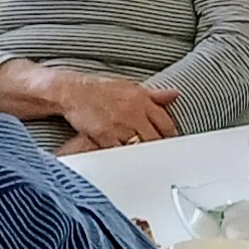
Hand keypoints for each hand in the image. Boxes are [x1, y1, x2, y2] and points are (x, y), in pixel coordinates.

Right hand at [47, 72, 183, 148]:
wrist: (73, 91)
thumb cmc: (100, 90)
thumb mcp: (131, 87)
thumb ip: (155, 94)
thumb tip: (175, 94)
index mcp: (142, 100)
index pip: (166, 123)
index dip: (171, 136)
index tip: (170, 142)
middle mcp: (134, 113)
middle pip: (156, 138)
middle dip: (159, 148)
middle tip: (159, 156)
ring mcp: (121, 126)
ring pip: (141, 147)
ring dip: (143, 154)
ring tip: (144, 160)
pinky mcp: (106, 136)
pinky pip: (121, 153)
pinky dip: (125, 158)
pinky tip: (127, 161)